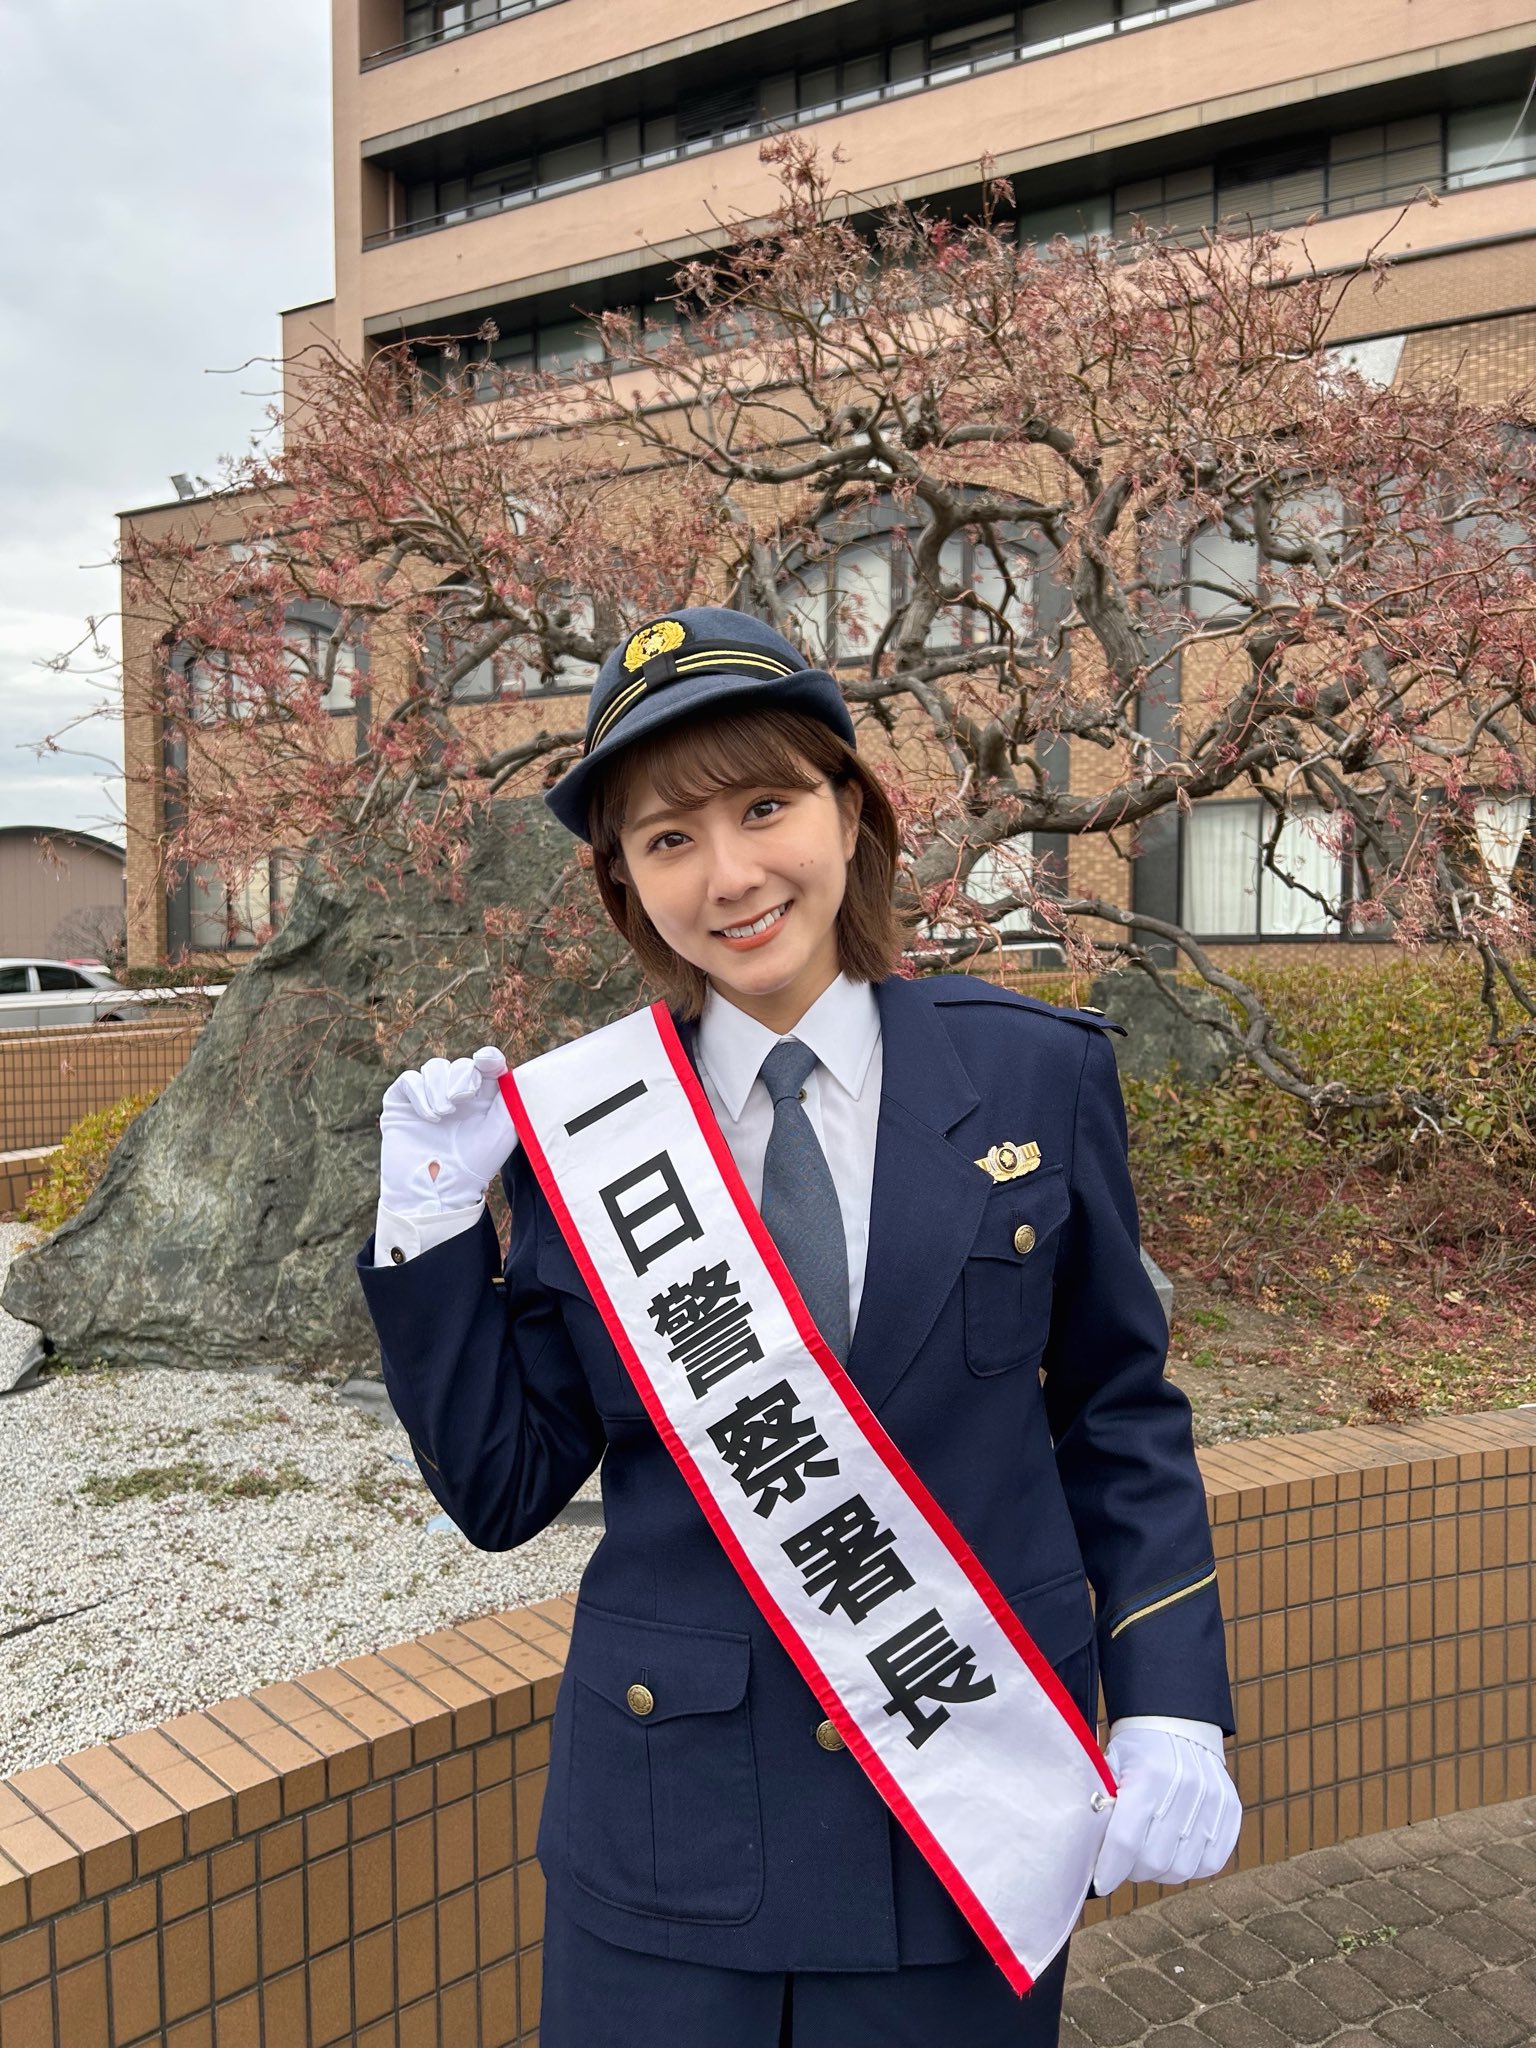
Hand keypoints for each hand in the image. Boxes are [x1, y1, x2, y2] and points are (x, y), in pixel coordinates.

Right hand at [378, 1047, 516, 1213]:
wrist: (438, 1190)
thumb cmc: (475, 1164)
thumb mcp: (503, 1130)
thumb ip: (512, 1098)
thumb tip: (517, 1070)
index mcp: (484, 1097)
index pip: (487, 1064)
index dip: (488, 1057)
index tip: (486, 1061)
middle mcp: (457, 1094)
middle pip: (461, 1064)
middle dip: (462, 1077)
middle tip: (461, 1099)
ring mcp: (429, 1097)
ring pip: (435, 1068)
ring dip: (440, 1088)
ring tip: (444, 1114)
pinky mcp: (403, 1102)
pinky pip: (410, 1080)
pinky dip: (420, 1094)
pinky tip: (430, 1116)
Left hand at [1091, 1719, 1241, 1893]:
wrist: (1178, 1724)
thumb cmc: (1138, 1748)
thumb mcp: (1111, 1764)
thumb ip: (1101, 1804)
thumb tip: (1088, 1849)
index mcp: (1147, 1775)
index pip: (1126, 1839)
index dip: (1110, 1868)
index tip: (1100, 1882)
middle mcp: (1184, 1789)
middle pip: (1154, 1860)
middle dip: (1132, 1871)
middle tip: (1122, 1862)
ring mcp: (1212, 1802)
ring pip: (1182, 1869)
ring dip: (1160, 1873)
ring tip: (1147, 1857)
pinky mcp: (1231, 1811)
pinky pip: (1211, 1863)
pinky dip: (1189, 1867)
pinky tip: (1174, 1853)